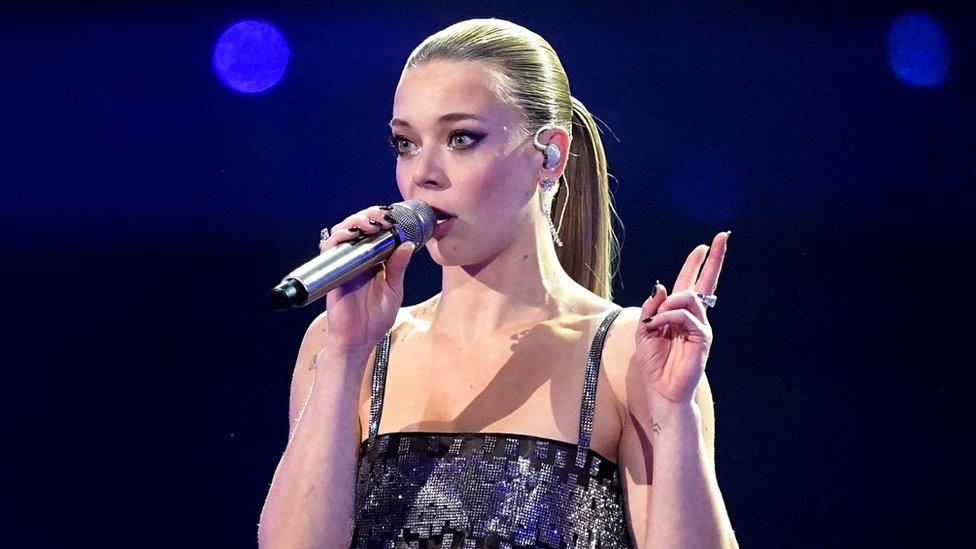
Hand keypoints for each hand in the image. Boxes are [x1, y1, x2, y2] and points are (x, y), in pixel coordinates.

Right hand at [317, 204, 416, 353]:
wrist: (358, 340)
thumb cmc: (375, 320)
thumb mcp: (393, 291)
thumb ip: (398, 268)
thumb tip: (407, 245)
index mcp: (375, 262)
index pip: (376, 233)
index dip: (382, 220)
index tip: (393, 217)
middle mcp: (359, 260)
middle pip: (359, 228)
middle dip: (370, 216)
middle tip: (382, 217)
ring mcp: (345, 265)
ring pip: (343, 232)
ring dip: (355, 222)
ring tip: (369, 224)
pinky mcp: (333, 273)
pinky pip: (329, 249)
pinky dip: (338, 238)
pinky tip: (351, 235)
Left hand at [630, 231, 729, 412]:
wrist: (662, 389)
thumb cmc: (654, 363)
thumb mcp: (644, 331)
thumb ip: (651, 308)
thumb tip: (661, 285)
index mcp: (678, 313)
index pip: (690, 283)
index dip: (697, 264)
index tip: (705, 245)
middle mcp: (693, 317)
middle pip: (705, 282)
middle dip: (713, 259)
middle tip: (722, 238)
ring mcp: (700, 326)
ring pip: (688, 296)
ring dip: (668, 303)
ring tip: (656, 321)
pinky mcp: (702, 337)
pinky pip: (684, 316)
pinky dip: (666, 318)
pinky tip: (656, 327)